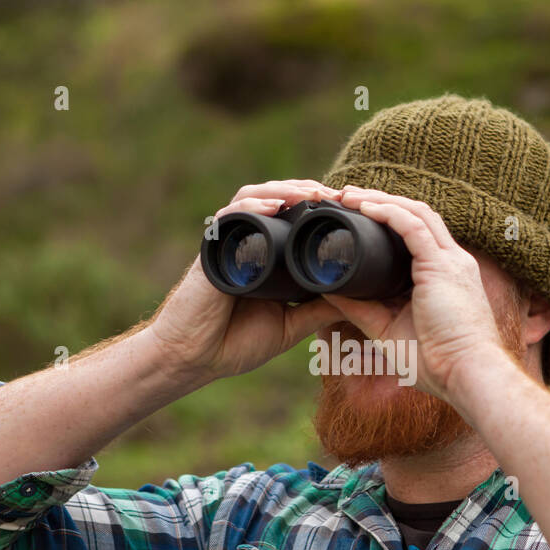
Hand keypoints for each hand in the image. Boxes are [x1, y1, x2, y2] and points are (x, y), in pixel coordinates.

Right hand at [148, 180, 342, 381]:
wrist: (192, 359)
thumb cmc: (235, 343)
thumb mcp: (290, 327)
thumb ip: (318, 311)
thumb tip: (356, 299)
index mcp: (267, 257)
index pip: (293, 218)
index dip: (319, 208)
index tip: (348, 209)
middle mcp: (247, 243)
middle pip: (277, 199)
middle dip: (308, 191)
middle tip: (338, 196)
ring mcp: (228, 243)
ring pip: (255, 198)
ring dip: (284, 190)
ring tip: (312, 195)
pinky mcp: (211, 250)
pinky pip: (230, 217)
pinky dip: (252, 207)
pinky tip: (273, 206)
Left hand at [323, 186, 509, 403]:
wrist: (464, 375)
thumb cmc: (434, 361)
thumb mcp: (386, 329)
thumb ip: (360, 308)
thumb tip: (328, 290)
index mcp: (444, 276)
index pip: (417, 235)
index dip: (387, 221)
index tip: (356, 217)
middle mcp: (452, 262)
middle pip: (416, 216)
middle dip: (381, 201)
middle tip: (346, 197)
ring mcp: (451, 261)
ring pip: (415, 213)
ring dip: (380, 199)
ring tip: (349, 196)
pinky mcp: (442, 265)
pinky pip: (413, 225)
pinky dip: (388, 213)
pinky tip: (365, 207)